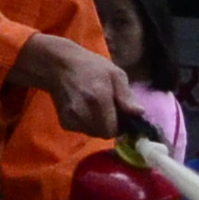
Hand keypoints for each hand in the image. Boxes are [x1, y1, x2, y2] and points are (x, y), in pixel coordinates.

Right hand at [11, 30, 127, 138]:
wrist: (58, 65)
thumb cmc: (90, 66)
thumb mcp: (115, 74)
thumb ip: (126, 96)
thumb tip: (140, 113)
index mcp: (99, 99)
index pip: (113, 129)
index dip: (120, 125)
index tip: (121, 115)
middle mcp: (84, 112)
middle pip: (104, 134)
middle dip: (109, 125)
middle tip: (108, 110)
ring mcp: (72, 118)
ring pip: (93, 133)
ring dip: (98, 125)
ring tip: (95, 107)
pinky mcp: (64, 123)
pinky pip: (82, 130)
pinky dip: (86, 124)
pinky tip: (83, 108)